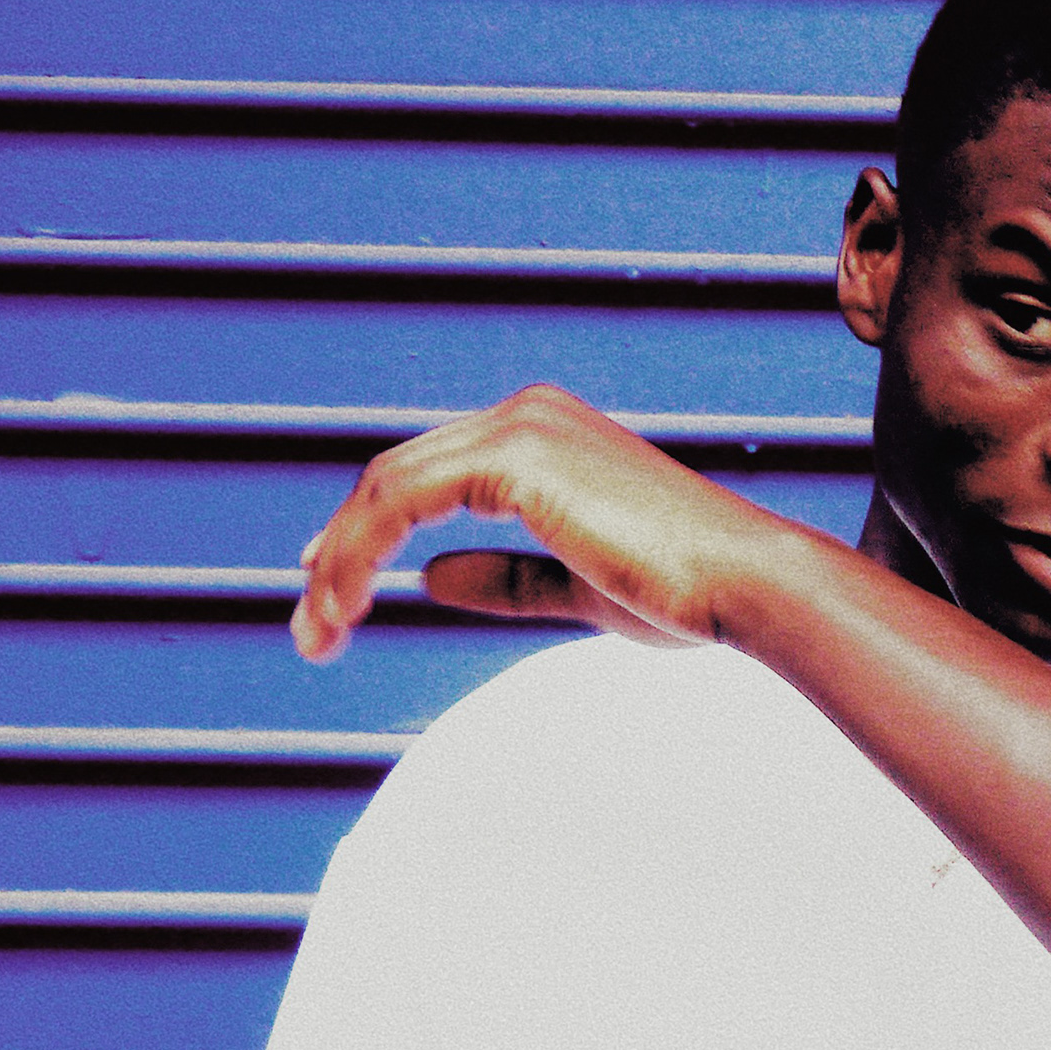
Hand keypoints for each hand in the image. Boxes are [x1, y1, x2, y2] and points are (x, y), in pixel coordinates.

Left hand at [291, 385, 805, 662]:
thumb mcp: (575, 587)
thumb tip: (431, 577)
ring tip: (318, 635)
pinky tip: (347, 607)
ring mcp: (519, 426)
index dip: (367, 528)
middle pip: (395, 475)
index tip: (328, 584)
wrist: (740, 583)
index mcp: (547, 434)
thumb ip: (507, 577)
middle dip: (339, 551)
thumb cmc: (685, 592)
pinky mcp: (511, 456)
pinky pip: (399, 502)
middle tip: (310, 626)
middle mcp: (528, 414)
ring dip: (337, 563)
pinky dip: (358, 554)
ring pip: (385, 487)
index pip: (429, 472)